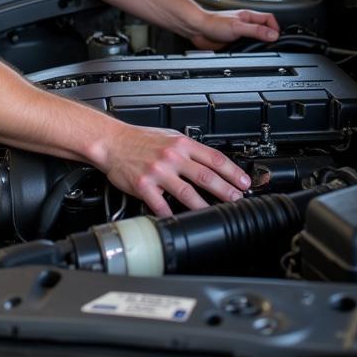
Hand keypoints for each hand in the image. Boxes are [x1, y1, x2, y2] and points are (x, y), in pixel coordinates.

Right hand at [94, 122, 250, 216]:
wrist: (112, 142)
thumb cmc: (139, 139)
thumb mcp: (169, 135)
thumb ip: (188, 148)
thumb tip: (210, 161)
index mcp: (181, 144)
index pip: (214, 158)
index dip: (233, 172)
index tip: (243, 182)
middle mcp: (172, 157)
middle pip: (206, 176)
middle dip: (227, 190)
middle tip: (238, 199)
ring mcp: (158, 172)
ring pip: (188, 193)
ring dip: (206, 205)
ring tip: (217, 212)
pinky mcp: (144, 186)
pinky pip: (161, 205)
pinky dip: (172, 215)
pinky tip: (182, 220)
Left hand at [186, 8, 279, 50]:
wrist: (197, 29)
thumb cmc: (213, 23)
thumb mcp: (238, 27)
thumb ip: (256, 31)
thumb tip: (273, 35)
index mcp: (248, 16)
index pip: (269, 19)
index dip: (276, 27)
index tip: (278, 37)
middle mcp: (245, 23)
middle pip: (264, 28)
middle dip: (270, 36)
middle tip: (274, 45)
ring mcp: (239, 32)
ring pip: (255, 37)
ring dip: (260, 43)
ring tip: (265, 49)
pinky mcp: (233, 41)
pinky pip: (246, 45)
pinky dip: (250, 50)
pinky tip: (249, 53)